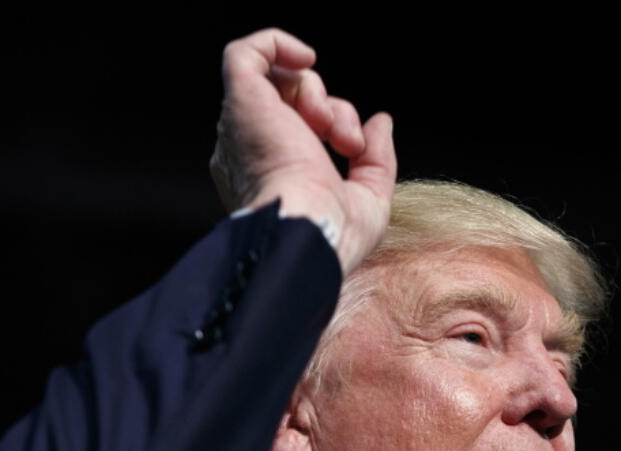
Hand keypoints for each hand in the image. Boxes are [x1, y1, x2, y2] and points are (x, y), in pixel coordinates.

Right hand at [210, 29, 395, 272]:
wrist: (309, 236)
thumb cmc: (334, 234)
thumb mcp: (370, 199)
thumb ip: (376, 159)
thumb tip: (380, 123)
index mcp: (271, 176)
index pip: (299, 129)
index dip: (336, 124)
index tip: (356, 149)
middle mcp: (249, 152)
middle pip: (292, 103)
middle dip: (333, 110)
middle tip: (348, 142)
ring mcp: (242, 127)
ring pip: (278, 81)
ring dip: (319, 93)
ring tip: (333, 129)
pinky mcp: (240, 102)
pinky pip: (243, 54)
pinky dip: (277, 44)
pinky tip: (307, 59)